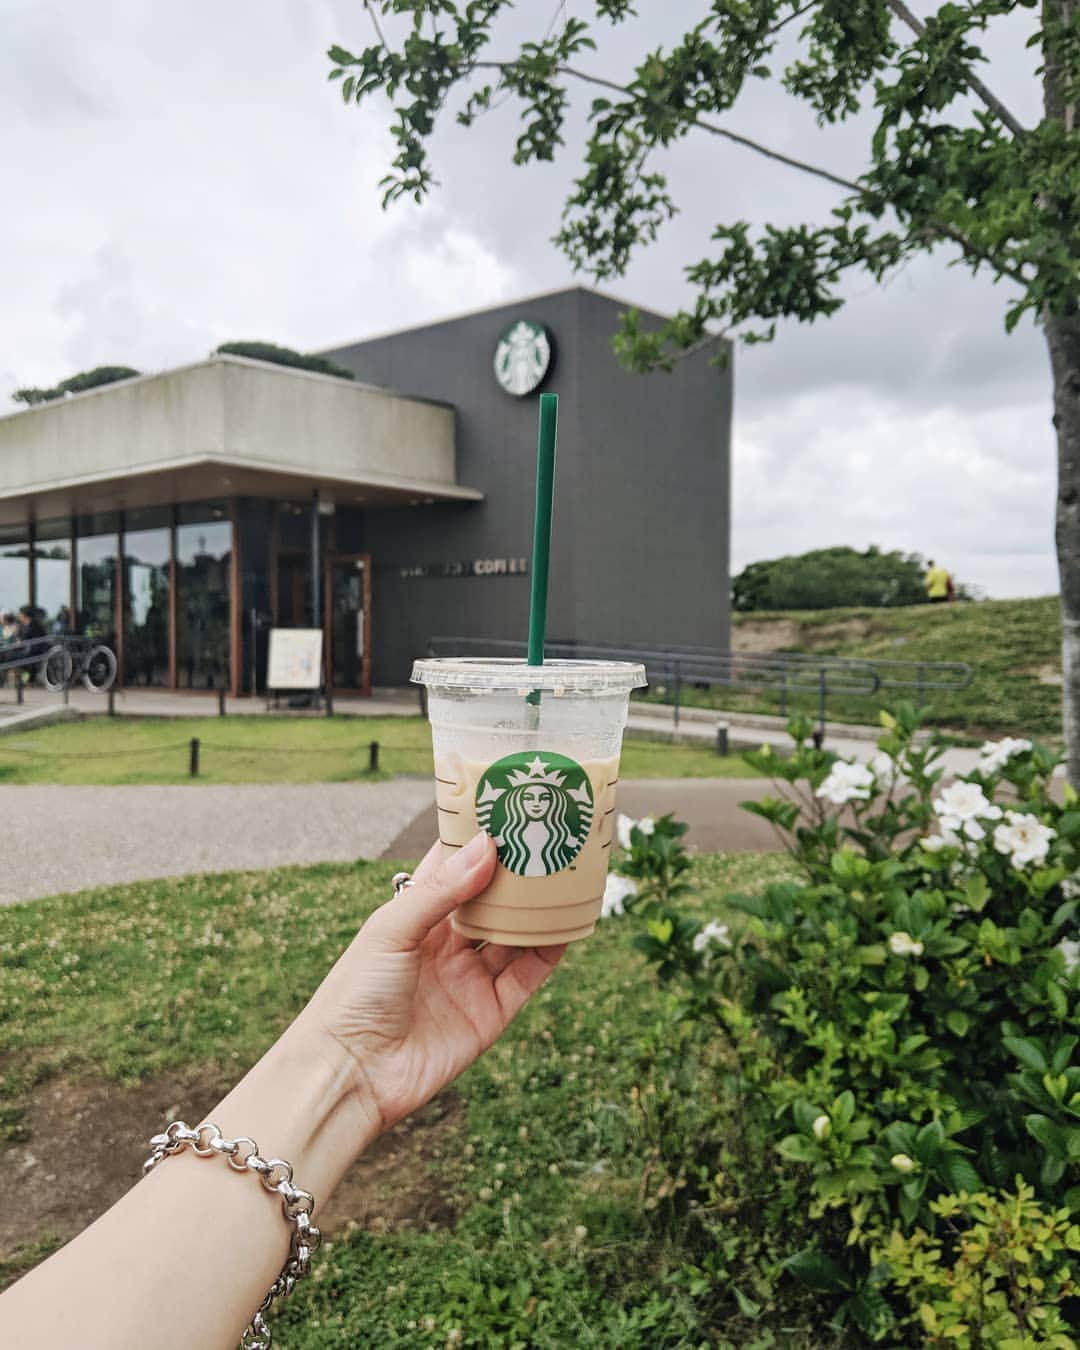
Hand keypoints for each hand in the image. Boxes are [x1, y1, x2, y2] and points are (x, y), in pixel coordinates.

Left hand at [303, 832, 564, 1134]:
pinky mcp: (490, 1012)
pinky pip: (528, 975)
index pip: (453, 868)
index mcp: (415, 917)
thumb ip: (442, 890)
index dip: (478, 840)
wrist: (350, 1073)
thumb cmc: (354, 994)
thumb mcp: (392, 929)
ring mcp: (469, 978)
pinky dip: (550, 950)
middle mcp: (446, 945)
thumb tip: (488, 845)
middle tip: (549, 836)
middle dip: (518, 872)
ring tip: (568, 874)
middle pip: (492, 900)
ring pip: (515, 934)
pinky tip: (567, 924)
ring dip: (539, 908)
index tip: (507, 808)